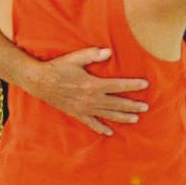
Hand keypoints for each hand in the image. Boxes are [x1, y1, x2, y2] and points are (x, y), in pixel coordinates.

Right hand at [25, 46, 148, 136]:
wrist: (39, 82)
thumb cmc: (57, 68)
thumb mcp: (75, 58)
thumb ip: (92, 55)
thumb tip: (109, 52)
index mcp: (92, 85)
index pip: (118, 86)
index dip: (133, 85)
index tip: (145, 84)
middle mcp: (91, 99)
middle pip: (116, 103)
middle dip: (132, 105)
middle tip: (146, 107)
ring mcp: (84, 108)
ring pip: (108, 114)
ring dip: (123, 117)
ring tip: (136, 118)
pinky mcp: (76, 113)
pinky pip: (91, 123)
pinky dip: (101, 128)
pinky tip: (110, 132)